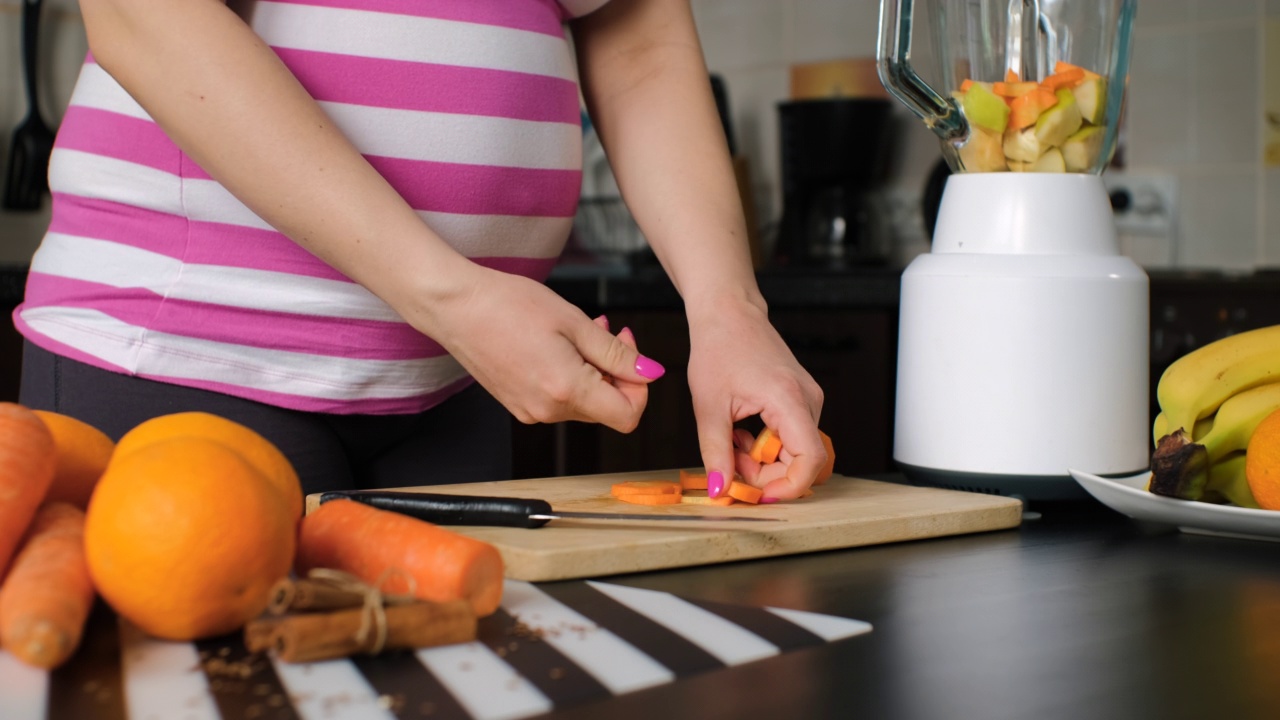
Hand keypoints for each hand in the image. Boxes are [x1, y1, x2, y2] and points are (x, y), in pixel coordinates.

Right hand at [423, 266, 661, 431]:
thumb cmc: (508, 305)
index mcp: (566, 390)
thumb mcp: (573, 322)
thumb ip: (616, 354)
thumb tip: (650, 372)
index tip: (631, 354)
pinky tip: (557, 345)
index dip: (640, 388)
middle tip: (607, 330)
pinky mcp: (518, 405)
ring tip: (578, 331)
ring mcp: (530, 411)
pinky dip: (569, 376)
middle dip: (616, 372)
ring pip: (583, 402)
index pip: (627, 416)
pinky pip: (559, 399)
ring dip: (592, 370)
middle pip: (606, 408)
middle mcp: (548, 411)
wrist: (455, 307)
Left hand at [687, 298, 824, 500]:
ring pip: (795, 451)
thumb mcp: (709, 406)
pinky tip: (741, 431)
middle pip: (802, 460)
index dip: (788, 486)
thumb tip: (720, 490)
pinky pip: (791, 436)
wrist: (729, 313)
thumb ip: (716, 452)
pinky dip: (765, 444)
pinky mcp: (801, 399)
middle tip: (730, 465)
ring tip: (730, 441)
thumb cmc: (719, 348)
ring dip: (762, 459)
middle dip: (766, 473)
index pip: (811, 460)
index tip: (758, 495)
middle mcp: (808, 400)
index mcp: (790, 400)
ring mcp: (808, 399)